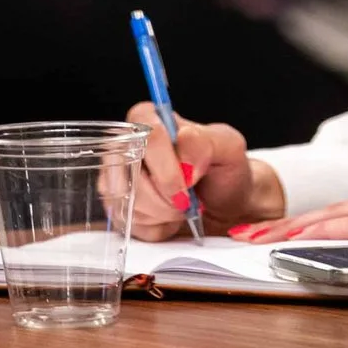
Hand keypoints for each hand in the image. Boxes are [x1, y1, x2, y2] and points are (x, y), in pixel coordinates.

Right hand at [127, 104, 285, 240]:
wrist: (227, 206)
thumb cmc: (223, 171)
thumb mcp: (228, 148)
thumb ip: (206, 141)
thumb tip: (182, 141)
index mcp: (151, 120)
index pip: (145, 135)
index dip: (166, 163)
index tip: (189, 181)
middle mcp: (129, 146)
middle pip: (131, 172)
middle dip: (166, 194)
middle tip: (188, 199)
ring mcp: (119, 178)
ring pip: (129, 200)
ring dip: (164, 212)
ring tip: (182, 205)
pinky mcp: (120, 208)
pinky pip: (132, 223)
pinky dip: (158, 227)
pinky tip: (171, 217)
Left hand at [233, 176, 347, 275]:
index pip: (342, 214)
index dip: (303, 224)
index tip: (269, 234)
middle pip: (330, 212)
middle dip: (285, 226)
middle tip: (246, 237)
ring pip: (338, 216)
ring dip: (298, 228)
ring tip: (264, 241)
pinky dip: (332, 230)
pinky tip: (312, 237)